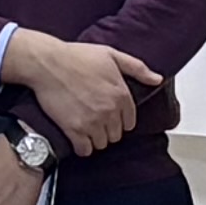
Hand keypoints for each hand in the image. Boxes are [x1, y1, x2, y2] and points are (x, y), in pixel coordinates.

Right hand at [2, 35, 160, 156]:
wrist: (47, 63)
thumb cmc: (77, 56)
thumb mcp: (111, 55)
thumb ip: (137, 68)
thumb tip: (158, 79)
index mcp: (121, 94)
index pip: (129, 122)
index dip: (119, 120)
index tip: (109, 116)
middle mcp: (110, 110)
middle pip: (116, 135)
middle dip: (107, 129)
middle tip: (95, 120)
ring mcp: (92, 122)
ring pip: (102, 144)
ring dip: (94, 138)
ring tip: (85, 127)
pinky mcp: (74, 129)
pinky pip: (85, 150)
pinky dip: (82, 146)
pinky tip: (77, 137)